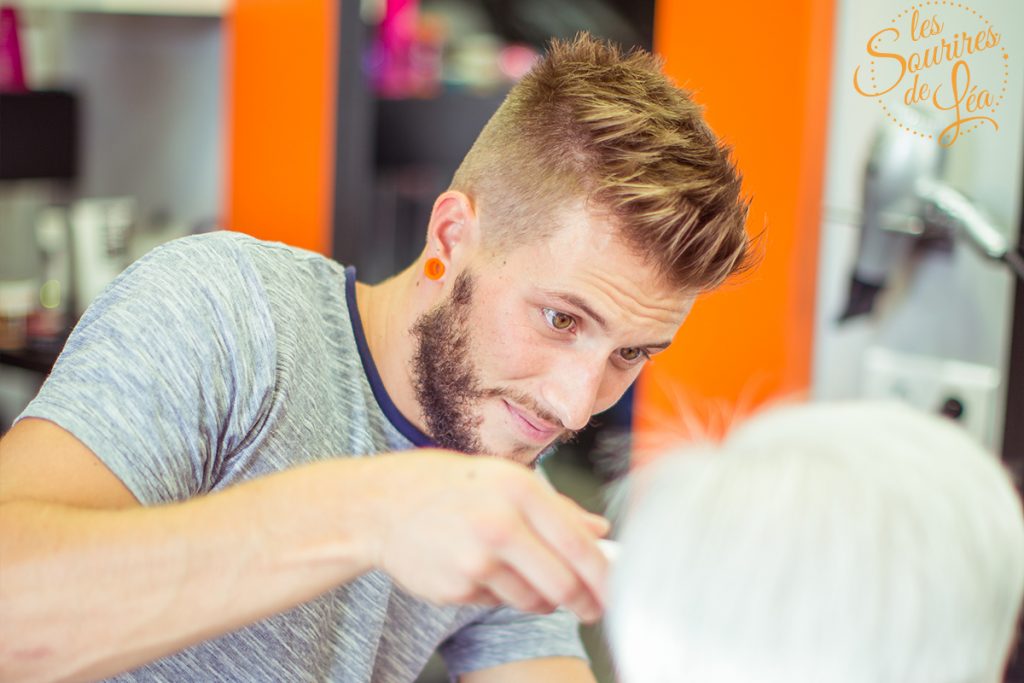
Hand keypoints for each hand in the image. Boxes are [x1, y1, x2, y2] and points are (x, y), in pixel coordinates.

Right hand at [364, 450, 609, 621]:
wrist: (382, 505)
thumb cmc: (449, 486)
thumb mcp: (504, 479)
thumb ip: (556, 507)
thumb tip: (600, 531)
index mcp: (520, 490)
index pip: (579, 546)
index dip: (605, 577)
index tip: (616, 591)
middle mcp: (500, 524)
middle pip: (563, 585)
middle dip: (583, 602)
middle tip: (589, 608)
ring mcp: (476, 560)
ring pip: (533, 600)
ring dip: (539, 597)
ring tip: (518, 572)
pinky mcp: (457, 588)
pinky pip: (497, 603)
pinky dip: (499, 594)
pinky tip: (479, 567)